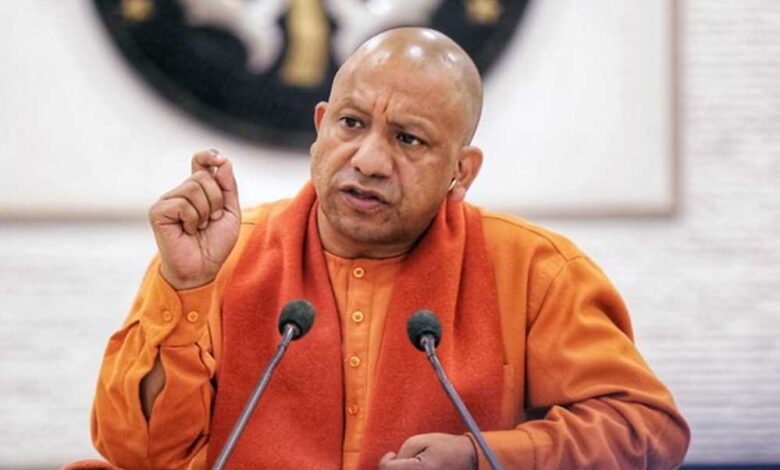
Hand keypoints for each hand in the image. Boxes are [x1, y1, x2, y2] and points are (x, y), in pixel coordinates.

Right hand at [149, 149, 240, 289]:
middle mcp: (181, 192)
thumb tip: (223, 162)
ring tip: (199, 228)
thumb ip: (228, 187)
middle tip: (211, 220)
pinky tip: (187, 231)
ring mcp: (168, 200)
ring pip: (194, 189)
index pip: (200, 162)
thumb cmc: (215, 242)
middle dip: (216, 201)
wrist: (203, 268)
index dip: (208, 156)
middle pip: (203, 177)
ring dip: (205, 213)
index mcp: (198, 190)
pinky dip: (192, 220)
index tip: (220, 159)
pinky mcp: (158, 212)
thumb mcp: (230, 212)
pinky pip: (183, 204)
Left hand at [378, 433, 475, 469]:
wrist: (471, 460)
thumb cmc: (446, 447)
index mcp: (420, 469)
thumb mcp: (422, 440)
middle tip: (401, 460)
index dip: (385, 461)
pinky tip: (417, 468)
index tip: (392, 453)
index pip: (387, 469)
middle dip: (392, 468)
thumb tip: (392, 463)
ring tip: (413, 464)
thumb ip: (403, 452)